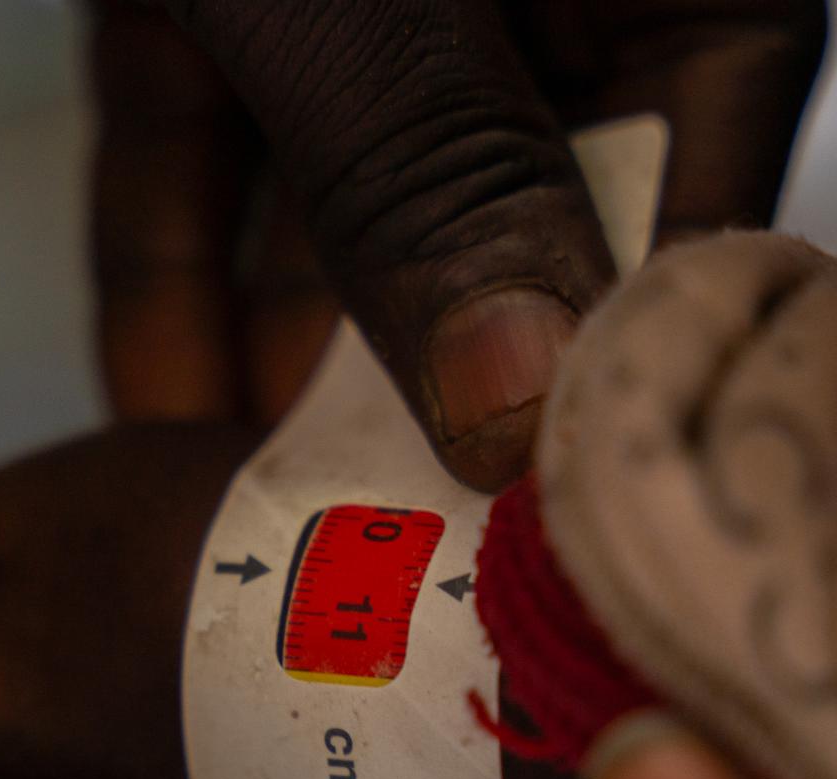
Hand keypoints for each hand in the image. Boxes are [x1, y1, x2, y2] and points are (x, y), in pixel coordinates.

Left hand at [91, 0, 826, 489]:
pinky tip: (151, 392)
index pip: (685, 199)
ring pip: (351, 208)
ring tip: (233, 532)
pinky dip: (183, 251)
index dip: (604, 384)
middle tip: (368, 581)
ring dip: (280, 365)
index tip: (529, 545)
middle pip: (508, 231)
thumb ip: (430, 172)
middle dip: (420, 407)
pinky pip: (223, 140)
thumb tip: (520, 409)